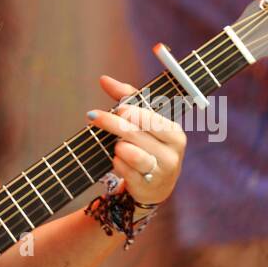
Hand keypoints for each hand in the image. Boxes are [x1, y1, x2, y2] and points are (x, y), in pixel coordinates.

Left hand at [85, 75, 185, 206]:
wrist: (155, 185)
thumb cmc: (148, 144)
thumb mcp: (144, 120)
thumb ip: (126, 97)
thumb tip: (103, 79)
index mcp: (174, 133)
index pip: (150, 118)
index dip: (132, 111)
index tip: (118, 107)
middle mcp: (172, 153)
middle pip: (135, 133)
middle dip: (111, 122)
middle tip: (92, 115)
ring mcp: (160, 172)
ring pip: (130, 152)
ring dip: (117, 146)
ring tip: (116, 145)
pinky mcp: (147, 187)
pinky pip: (123, 170)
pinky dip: (116, 163)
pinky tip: (117, 161)